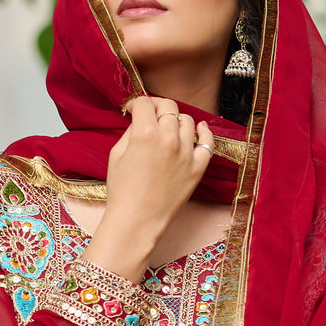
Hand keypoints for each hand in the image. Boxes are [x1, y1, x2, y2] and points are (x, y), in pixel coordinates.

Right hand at [89, 95, 214, 280]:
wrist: (137, 222)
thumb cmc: (122, 191)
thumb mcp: (117, 155)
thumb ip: (131, 132)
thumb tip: (140, 120)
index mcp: (145, 133)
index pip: (144, 104)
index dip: (136, 103)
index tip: (133, 110)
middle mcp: (169, 139)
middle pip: (168, 107)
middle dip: (156, 106)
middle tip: (150, 114)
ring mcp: (186, 154)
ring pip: (187, 121)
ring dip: (176, 119)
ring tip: (169, 127)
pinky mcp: (197, 169)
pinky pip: (207, 144)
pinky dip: (205, 133)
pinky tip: (201, 128)